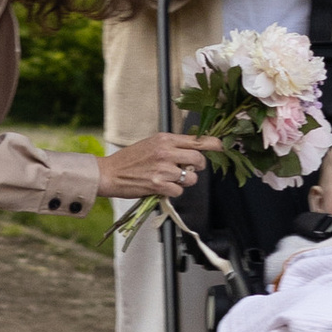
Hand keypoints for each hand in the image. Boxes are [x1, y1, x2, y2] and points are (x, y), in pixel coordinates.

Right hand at [98, 130, 217, 203]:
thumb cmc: (129, 159)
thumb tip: (193, 150)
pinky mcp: (159, 185)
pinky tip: (162, 187)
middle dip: (198, 166)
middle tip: (190, 169)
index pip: (196, 140)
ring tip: (171, 179)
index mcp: (165, 139)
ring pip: (191, 178)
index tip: (220, 146)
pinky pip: (179, 191)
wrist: (110, 173)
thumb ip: (171, 146)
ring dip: (185, 181)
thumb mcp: (152, 144)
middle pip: (198, 159)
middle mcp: (166, 152)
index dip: (212, 144)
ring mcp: (163, 169)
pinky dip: (174, 192)